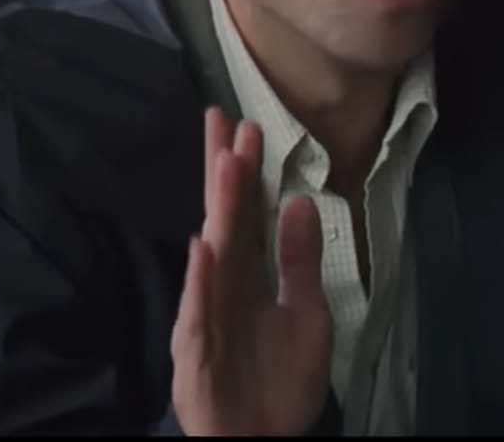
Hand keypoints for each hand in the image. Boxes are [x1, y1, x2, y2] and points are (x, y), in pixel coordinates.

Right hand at [170, 107, 331, 435]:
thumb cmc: (278, 382)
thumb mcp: (307, 316)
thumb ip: (301, 262)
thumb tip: (300, 201)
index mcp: (250, 276)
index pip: (247, 213)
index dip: (247, 173)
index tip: (249, 127)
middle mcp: (224, 286)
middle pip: (224, 218)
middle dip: (224, 172)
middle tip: (224, 120)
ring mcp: (207, 315)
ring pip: (213, 254)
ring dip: (219, 211)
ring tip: (224, 166)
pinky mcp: (197, 350)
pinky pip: (198, 311)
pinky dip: (199, 280)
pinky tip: (202, 247)